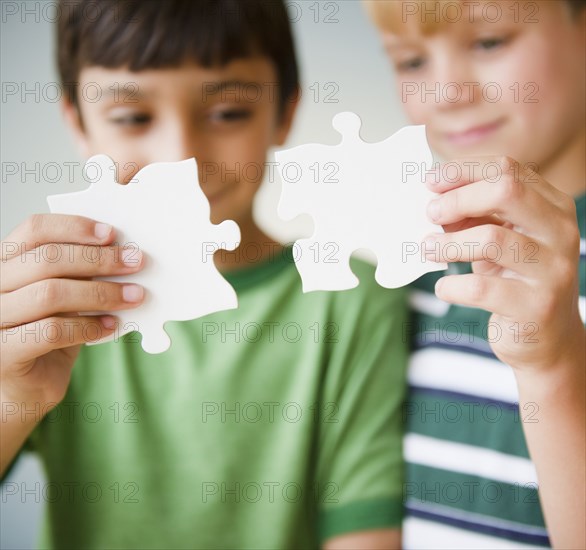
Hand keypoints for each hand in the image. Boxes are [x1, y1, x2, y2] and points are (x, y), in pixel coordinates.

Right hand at [0, 214, 144, 411]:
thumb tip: (123, 253)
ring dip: (101, 293)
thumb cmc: (46, 334)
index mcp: (4, 263)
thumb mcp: (64, 297)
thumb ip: (80, 274)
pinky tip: (110, 327)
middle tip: (135, 262)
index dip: (74, 227)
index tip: (112, 234)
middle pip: (46, 259)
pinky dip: (88, 327)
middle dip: (99, 259)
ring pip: (50, 293)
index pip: (34, 230)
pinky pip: (51, 331)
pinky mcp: (1, 353)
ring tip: (133, 296)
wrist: (24, 388)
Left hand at [422, 156, 583, 371]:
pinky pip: (482, 288)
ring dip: (448, 244)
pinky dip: (453, 286)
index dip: (463, 171)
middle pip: (506, 190)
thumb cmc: (513, 280)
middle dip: (458, 199)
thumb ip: (474, 216)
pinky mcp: (536, 306)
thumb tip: (434, 199)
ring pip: (492, 239)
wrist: (545, 338)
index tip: (430, 181)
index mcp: (551, 207)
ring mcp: (552, 270)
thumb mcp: (497, 241)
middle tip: (430, 213)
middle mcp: (559, 232)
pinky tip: (444, 288)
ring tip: (427, 249)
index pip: (507, 168)